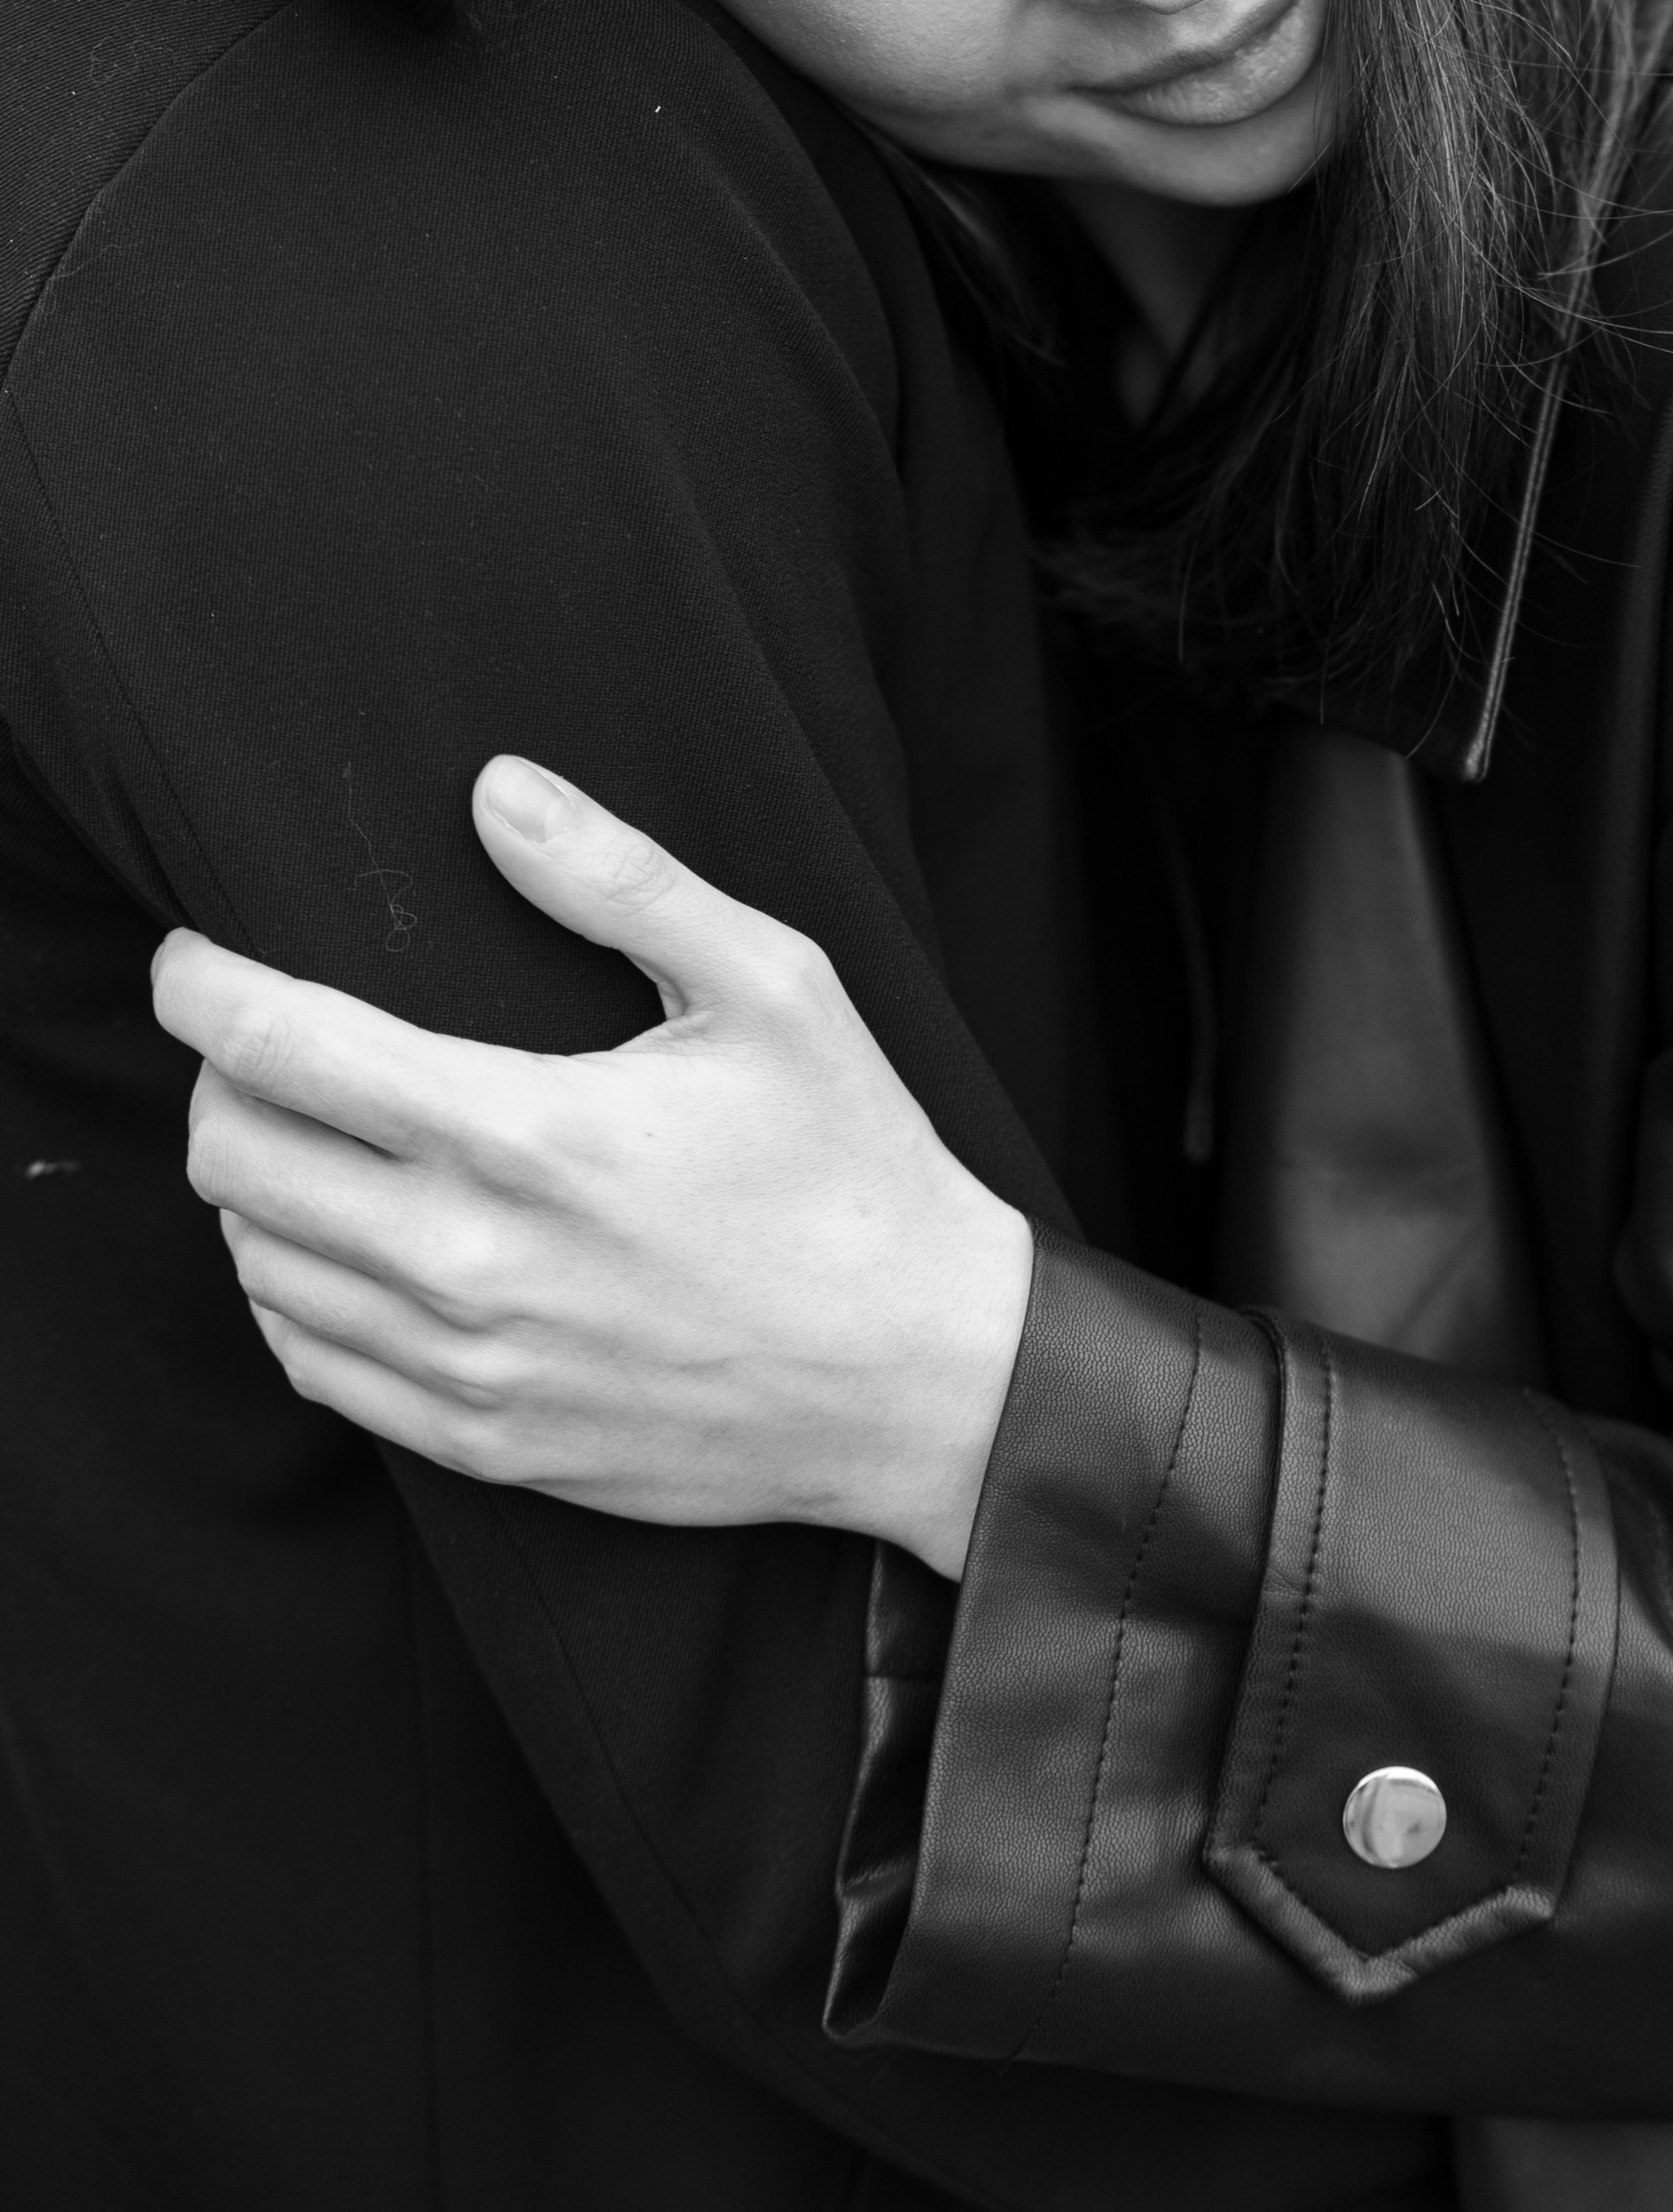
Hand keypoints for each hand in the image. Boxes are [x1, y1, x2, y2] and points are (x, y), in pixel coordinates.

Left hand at [157, 760, 1034, 1576]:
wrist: (922, 1375)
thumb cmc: (852, 1163)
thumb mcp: (773, 986)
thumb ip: (622, 880)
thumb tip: (495, 787)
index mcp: (529, 1132)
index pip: (283, 1051)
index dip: (202, 990)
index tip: (190, 958)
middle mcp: (474, 1262)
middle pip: (234, 1160)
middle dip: (215, 1082)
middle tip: (258, 1042)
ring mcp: (471, 1367)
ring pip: (258, 1267)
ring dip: (253, 1188)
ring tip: (309, 1134)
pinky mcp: (486, 1443)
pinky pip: (312, 1366)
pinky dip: (291, 1294)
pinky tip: (342, 1246)